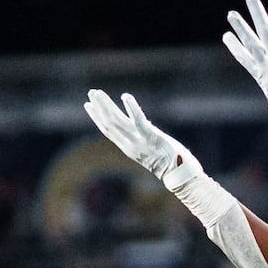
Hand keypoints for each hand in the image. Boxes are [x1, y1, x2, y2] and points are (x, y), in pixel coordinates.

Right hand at [84, 88, 206, 195]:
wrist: (179, 175)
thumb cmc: (170, 163)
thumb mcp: (150, 150)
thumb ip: (142, 138)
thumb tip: (140, 125)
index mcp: (128, 148)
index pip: (107, 130)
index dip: (96, 117)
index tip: (88, 105)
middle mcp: (130, 145)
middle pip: (109, 124)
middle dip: (99, 107)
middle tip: (91, 92)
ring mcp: (139, 141)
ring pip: (117, 121)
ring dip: (106, 105)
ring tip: (98, 92)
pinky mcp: (151, 137)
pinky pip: (138, 120)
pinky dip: (131, 108)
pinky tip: (125, 96)